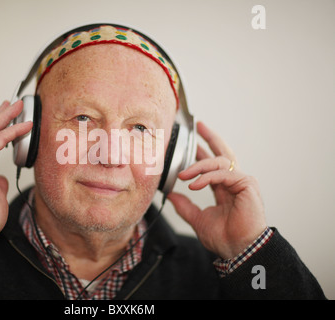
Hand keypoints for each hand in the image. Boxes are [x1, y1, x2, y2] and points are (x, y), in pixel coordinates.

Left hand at [167, 121, 266, 258]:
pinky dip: (206, 177)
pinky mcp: (246, 184)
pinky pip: (222, 174)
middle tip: (199, 126)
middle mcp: (234, 182)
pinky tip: (194, 184)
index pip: (213, 165)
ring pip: (219, 162)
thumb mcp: (198, 219)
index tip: (193, 142)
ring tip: (183, 174)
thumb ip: (185, 206)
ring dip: (198, 165)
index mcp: (224, 188)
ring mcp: (242, 182)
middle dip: (210, 138)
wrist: (238, 250)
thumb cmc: (225, 238)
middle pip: (222, 153)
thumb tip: (171, 195)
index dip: (203, 152)